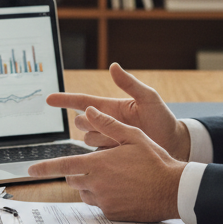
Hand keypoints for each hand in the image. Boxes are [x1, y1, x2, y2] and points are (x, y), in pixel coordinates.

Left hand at [28, 107, 184, 221]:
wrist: (173, 190)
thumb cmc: (155, 161)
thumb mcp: (133, 136)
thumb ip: (108, 124)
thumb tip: (89, 111)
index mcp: (99, 164)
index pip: (63, 166)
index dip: (44, 168)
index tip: (29, 170)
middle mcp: (97, 184)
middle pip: (72, 180)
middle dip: (76, 172)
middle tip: (94, 166)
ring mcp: (104, 201)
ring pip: (84, 193)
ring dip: (89, 185)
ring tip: (112, 177)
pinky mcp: (112, 214)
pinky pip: (98, 205)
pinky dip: (103, 197)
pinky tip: (120, 190)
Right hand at [46, 63, 189, 159]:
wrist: (174, 146)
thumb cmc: (162, 119)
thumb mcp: (148, 98)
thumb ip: (130, 84)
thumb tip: (113, 66)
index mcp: (110, 108)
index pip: (82, 101)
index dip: (64, 100)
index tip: (48, 99)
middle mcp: (105, 124)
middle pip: (82, 122)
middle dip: (89, 123)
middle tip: (107, 125)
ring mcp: (107, 141)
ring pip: (88, 139)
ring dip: (100, 138)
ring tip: (121, 140)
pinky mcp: (110, 157)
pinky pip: (96, 156)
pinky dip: (102, 155)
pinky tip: (117, 154)